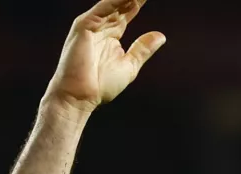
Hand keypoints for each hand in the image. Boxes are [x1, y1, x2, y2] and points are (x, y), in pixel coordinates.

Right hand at [44, 0, 165, 114]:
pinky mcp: (84, 27)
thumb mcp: (130, 65)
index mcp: (112, 34)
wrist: (79, 97)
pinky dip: (115, 1)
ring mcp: (92, 25)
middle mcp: (101, 26)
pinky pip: (102, 9)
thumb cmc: (100, 85)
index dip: (139, 1)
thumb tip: (160, 35)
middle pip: (121, 3)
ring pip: (113, 3)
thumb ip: (143, 48)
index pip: (128, 11)